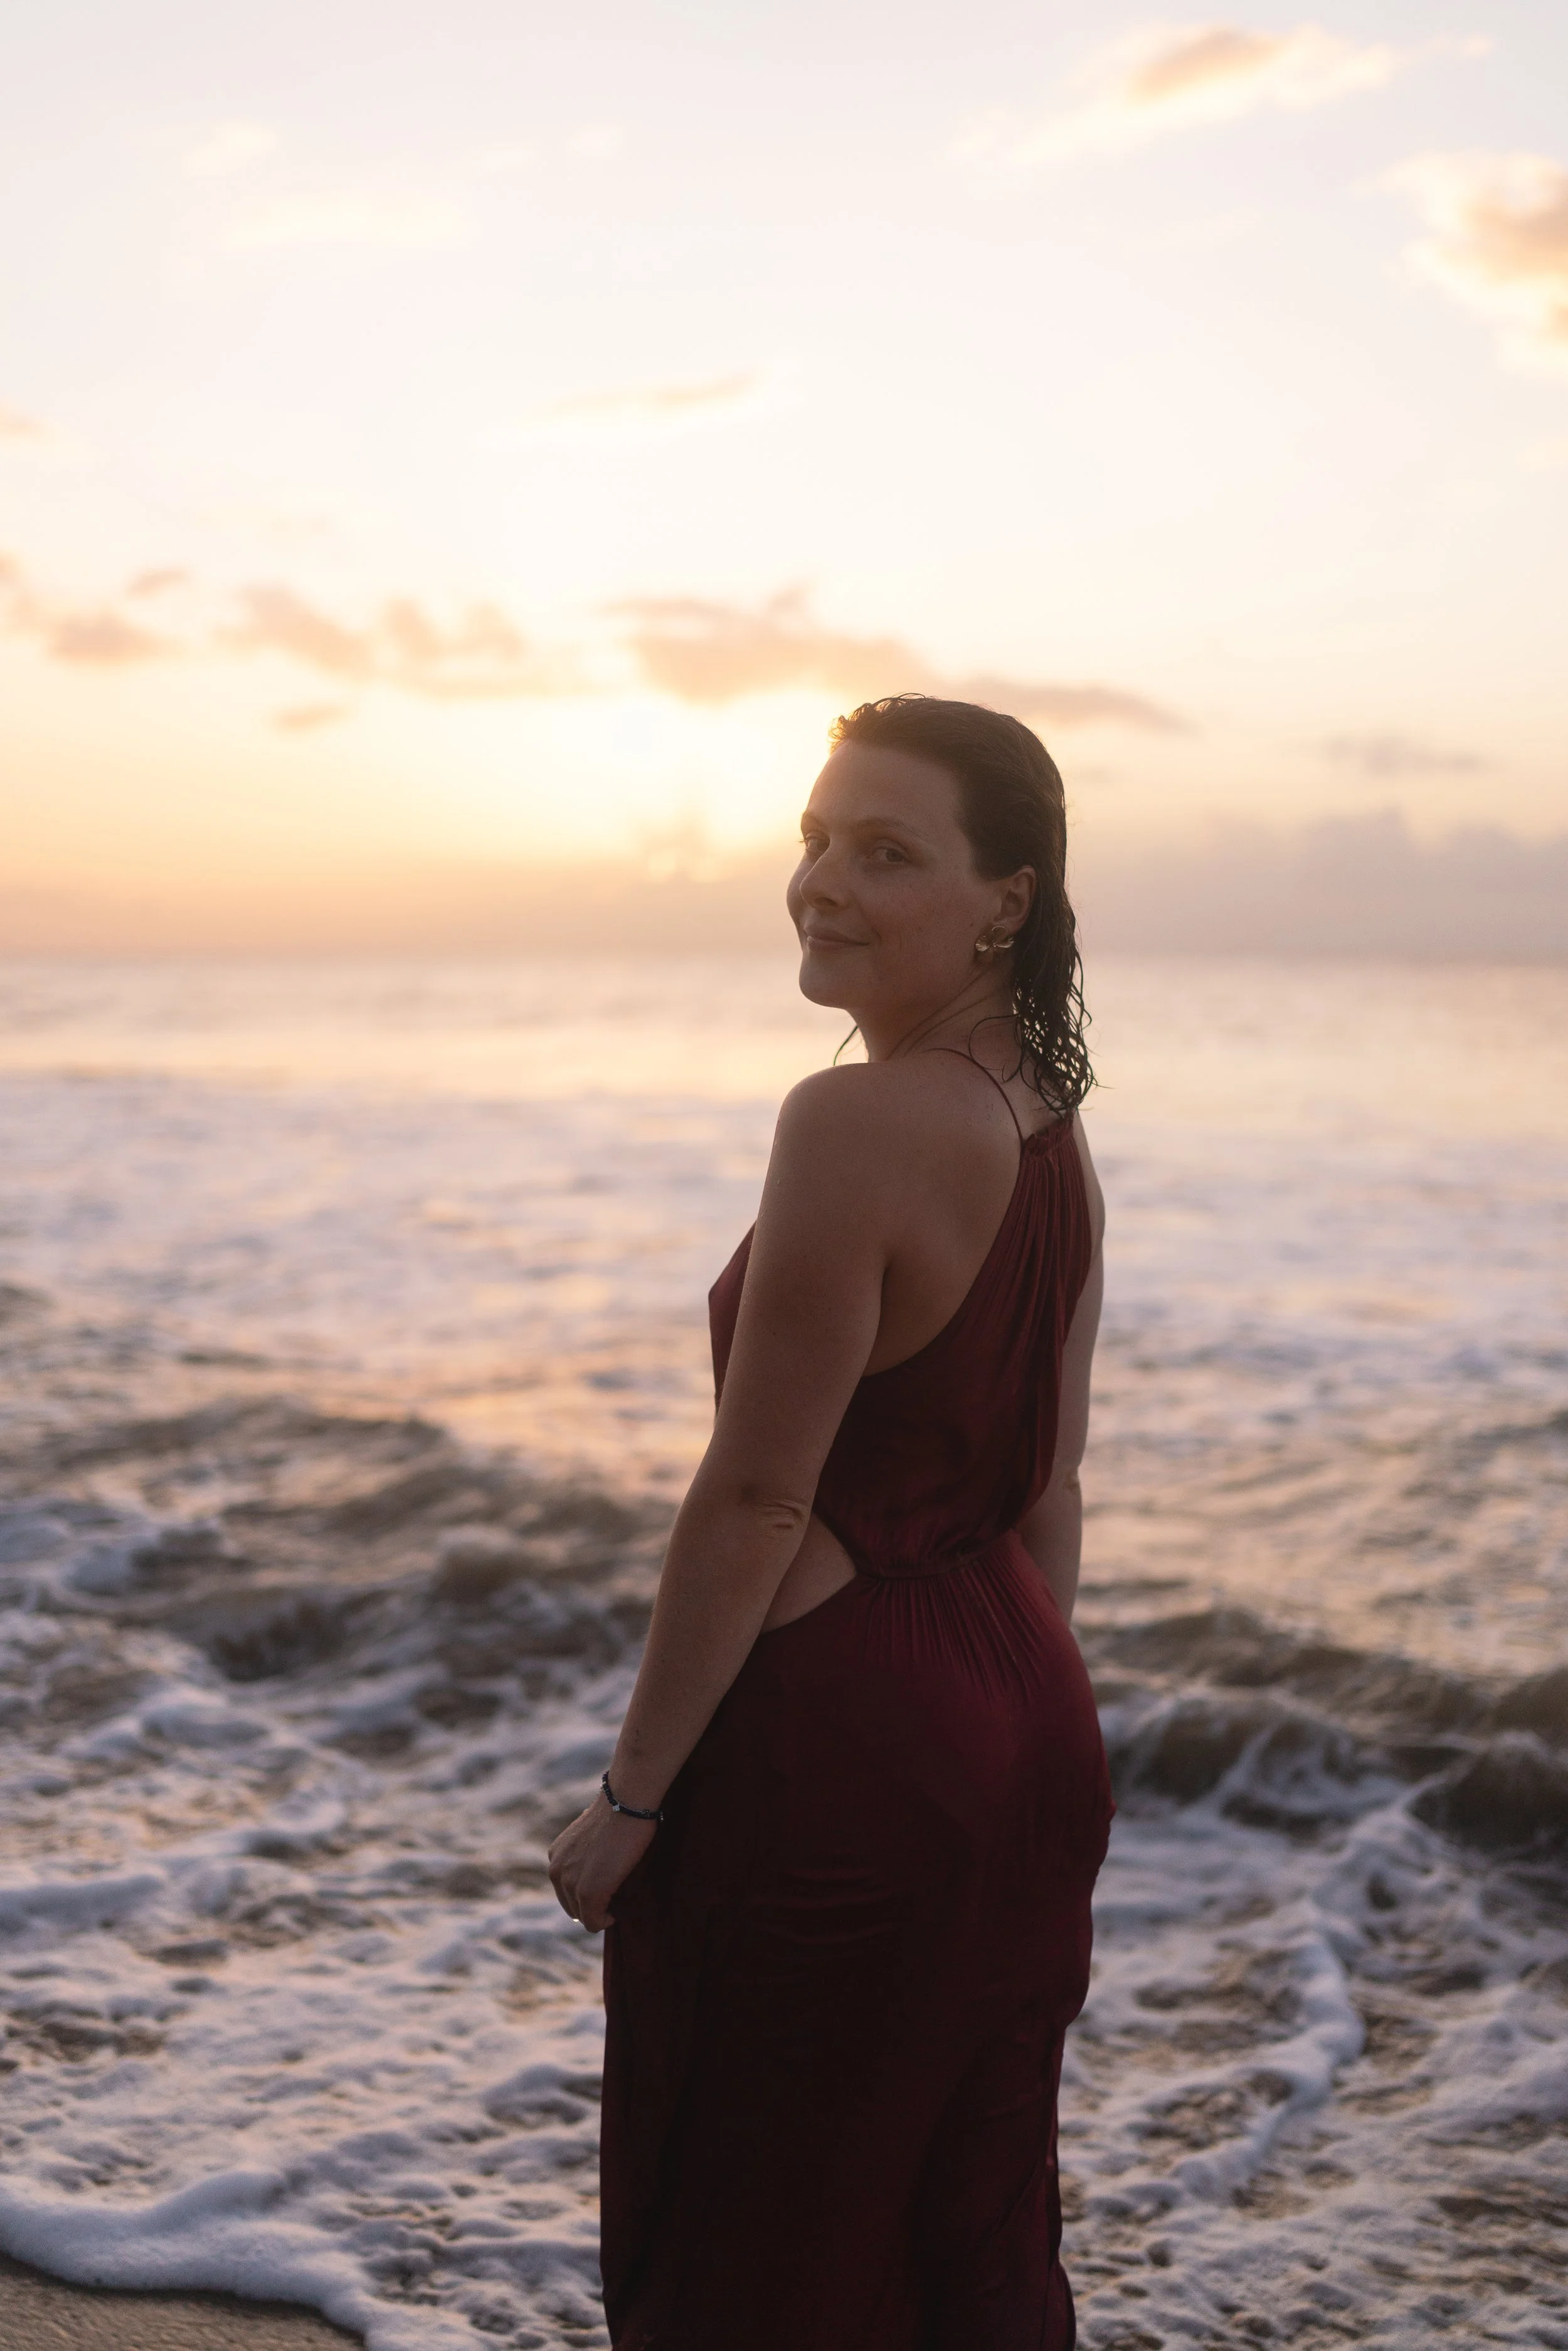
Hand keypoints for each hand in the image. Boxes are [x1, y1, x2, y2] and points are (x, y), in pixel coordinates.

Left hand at [547, 1794, 657, 1932]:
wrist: (626, 1803)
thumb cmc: (617, 1814)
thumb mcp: (591, 1836)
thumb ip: (585, 1854)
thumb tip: (597, 1864)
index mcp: (556, 1856)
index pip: (566, 1890)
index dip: (586, 1894)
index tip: (606, 1888)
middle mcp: (556, 1870)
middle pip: (571, 1906)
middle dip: (591, 1906)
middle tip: (613, 1896)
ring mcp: (570, 1883)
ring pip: (582, 1916)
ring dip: (599, 1913)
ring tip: (616, 1900)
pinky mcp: (588, 1893)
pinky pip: (593, 1923)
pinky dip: (605, 1921)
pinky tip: (616, 1912)